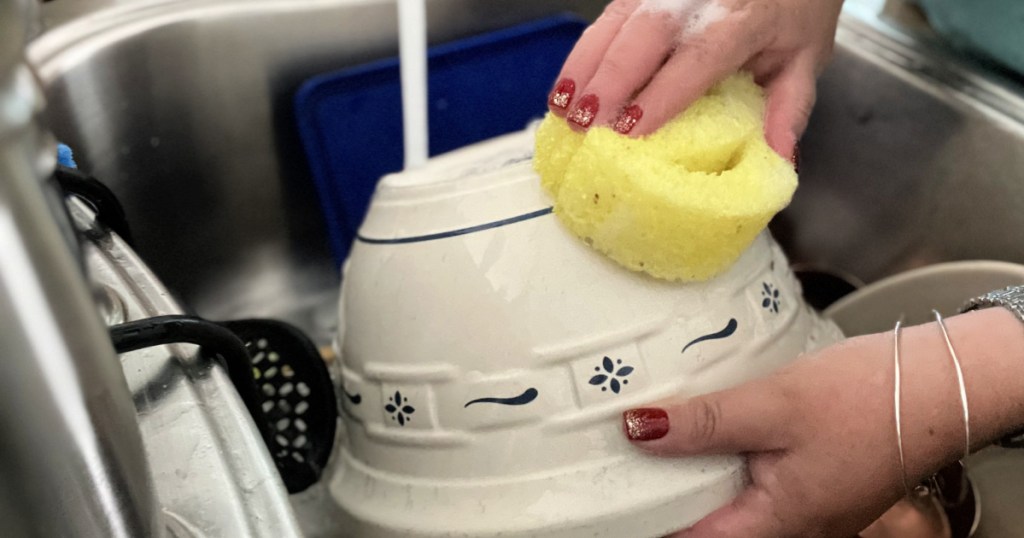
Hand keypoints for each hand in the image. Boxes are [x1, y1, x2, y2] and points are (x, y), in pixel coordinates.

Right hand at [548, 0, 844, 158]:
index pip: (698, 55)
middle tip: (582, 125)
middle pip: (644, 36)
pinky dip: (582, 54)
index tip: (632, 128)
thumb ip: (789, 107)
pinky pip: (606, 19)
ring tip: (562, 110)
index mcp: (742, 18)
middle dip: (608, 81)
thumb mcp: (806, 57)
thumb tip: (778, 159)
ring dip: (583, 67)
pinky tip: (565, 86)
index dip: (662, 92)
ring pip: (615, 24)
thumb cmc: (793, 10)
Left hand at [622, 309, 1023, 536]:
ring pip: (730, 503)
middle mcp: (791, 528)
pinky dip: (723, 461)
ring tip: (654, 439)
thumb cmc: (872, 399)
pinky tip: (706, 430)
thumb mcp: (773, 404)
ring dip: (693, 475)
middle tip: (620, 458)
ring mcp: (804, 509)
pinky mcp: (811, 484)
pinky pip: (754, 484)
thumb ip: (704, 422)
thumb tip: (639, 430)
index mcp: (778, 522)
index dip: (646, 520)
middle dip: (664, 495)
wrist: (939, 385)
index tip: (607, 496)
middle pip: (708, 524)